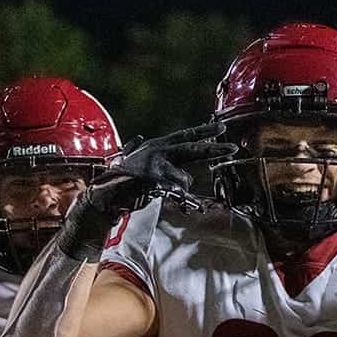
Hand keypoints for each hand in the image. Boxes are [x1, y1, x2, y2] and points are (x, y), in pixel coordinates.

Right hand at [87, 124, 236, 215]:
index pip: (185, 136)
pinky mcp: (152, 180)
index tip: (221, 128)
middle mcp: (157, 150)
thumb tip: (136, 138)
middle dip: (213, 149)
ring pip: (184, 176)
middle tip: (232, 147)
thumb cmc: (118, 178)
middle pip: (191, 148)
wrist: (104, 192)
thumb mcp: (130, 158)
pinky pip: (177, 193)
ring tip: (178, 194)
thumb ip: (137, 148)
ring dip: (183, 190)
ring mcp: (155, 165)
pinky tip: (194, 207)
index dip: (204, 132)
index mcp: (157, 145)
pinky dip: (187, 202)